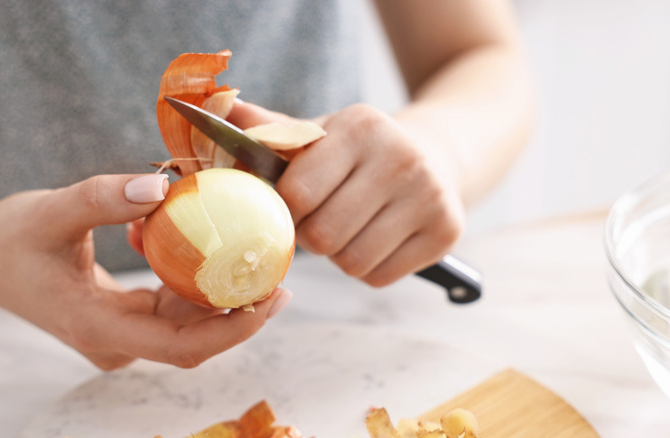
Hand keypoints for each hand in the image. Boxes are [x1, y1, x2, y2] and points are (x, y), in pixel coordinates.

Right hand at [0, 174, 290, 369]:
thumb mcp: (53, 211)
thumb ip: (103, 198)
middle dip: (241, 308)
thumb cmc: (11, 237)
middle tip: (279, 266)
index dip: (234, 329)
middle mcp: (117, 341)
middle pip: (196, 338)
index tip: (272, 298)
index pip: (183, 345)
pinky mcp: (126, 318)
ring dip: (219, 287)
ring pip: (188, 321)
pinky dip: (192, 276)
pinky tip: (200, 238)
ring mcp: (122, 333)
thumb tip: (161, 186)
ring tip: (254, 247)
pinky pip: (173, 305)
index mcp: (100, 328)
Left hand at [227, 101, 464, 285]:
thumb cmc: (359, 152)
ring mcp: (430, 196)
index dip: (284, 211)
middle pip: (324, 236)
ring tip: (349, 229)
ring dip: (340, 256)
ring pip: (352, 262)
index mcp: (360, 127)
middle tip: (318, 223)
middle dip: (311, 238)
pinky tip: (376, 240)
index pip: (297, 193)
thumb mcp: (320, 134)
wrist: (435, 156)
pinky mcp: (447, 231)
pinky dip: (369, 268)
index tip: (291, 206)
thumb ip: (270, 129)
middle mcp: (401, 158)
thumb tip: (222, 106)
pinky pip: (380, 277)